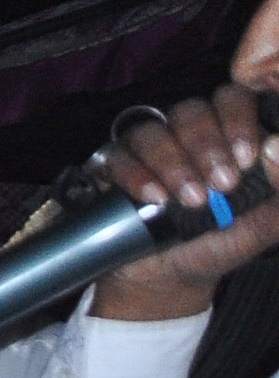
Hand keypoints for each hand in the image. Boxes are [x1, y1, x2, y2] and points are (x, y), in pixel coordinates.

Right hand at [88, 83, 278, 319]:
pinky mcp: (115, 168)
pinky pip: (118, 156)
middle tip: (221, 186)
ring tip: (189, 200)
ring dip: (172, 163)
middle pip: (191, 111)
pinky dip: (136, 175)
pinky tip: (154, 199)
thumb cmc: (220, 244)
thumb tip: (277, 147)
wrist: (169, 278)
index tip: (245, 159)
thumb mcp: (264, 225)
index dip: (238, 120)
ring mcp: (149, 150)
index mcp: (230, 136)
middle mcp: (189, 135)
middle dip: (206, 147)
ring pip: (153, 132)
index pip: (233, 99)